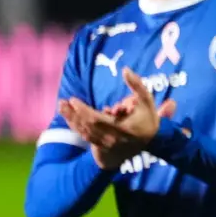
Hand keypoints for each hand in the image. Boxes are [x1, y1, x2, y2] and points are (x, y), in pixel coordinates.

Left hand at [60, 69, 174, 171]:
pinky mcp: (102, 147)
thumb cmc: (148, 120)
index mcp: (123, 128)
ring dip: (71, 120)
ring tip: (62, 108)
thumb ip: (137, 85)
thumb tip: (125, 69)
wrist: (153, 143)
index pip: (96, 120)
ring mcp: (107, 145)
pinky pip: (85, 136)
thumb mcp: (147, 101)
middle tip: (62, 102)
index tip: (73, 99)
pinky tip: (70, 118)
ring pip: (84, 132)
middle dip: (72, 114)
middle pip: (86, 126)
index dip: (82, 110)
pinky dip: (76, 127)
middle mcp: (113, 139)